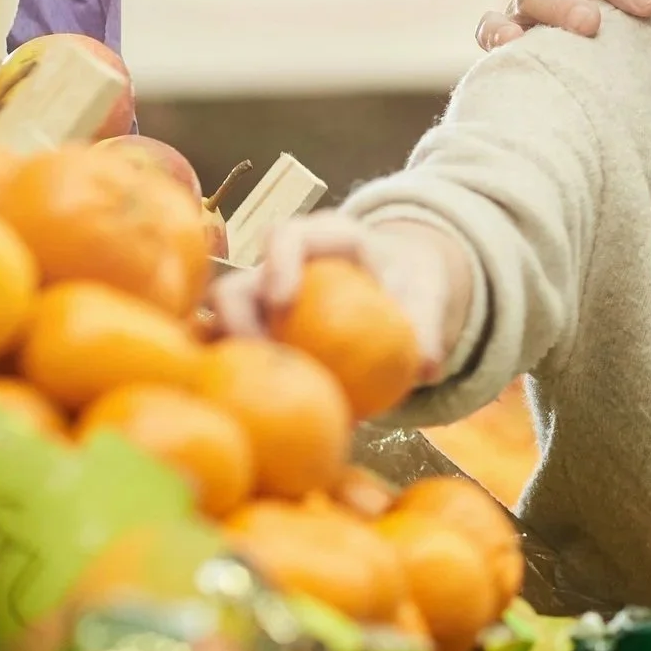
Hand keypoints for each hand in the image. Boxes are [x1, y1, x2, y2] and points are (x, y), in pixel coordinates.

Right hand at [208, 211, 452, 384]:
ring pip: (221, 324)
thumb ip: (429, 326)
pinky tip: (245, 415)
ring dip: (222, 354)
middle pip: (239, 281)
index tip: (281, 302)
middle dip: (236, 317)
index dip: (279, 262)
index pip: (290, 235)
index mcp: (327, 240)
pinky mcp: (256, 336)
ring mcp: (261, 305)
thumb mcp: (427, 298)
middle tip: (257, 359)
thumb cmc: (410, 286)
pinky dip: (234, 380)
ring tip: (238, 394)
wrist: (400, 287)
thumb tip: (428, 366)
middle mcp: (282, 269)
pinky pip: (232, 357)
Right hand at [476, 0, 650, 48]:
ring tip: (590, 25)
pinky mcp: (503, 43)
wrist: (598, 106)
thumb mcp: (647, 19)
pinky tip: (515, 42)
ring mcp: (527, 11)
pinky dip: (498, 30)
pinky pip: (489, 28)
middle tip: (648, 5)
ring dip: (563, 4)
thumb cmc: (624, 54)